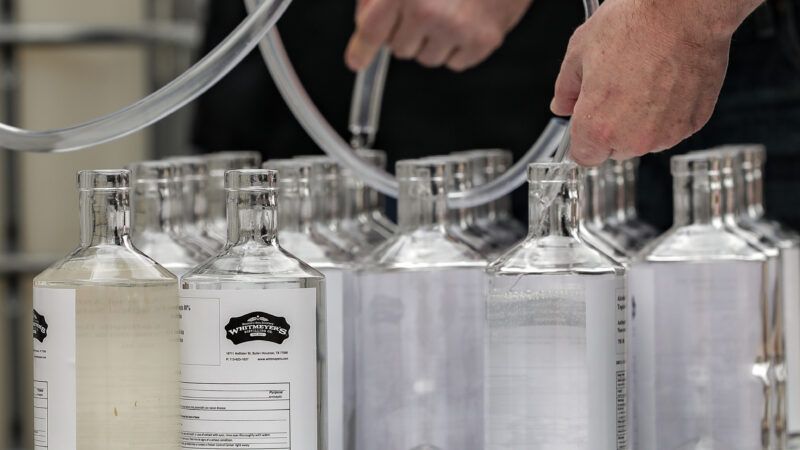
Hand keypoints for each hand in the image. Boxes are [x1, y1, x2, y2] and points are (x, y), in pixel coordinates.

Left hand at [346, 0, 532, 71]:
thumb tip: (365, 19)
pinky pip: (455, 63)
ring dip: (432, 42)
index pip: (372, 30)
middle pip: (399, 49)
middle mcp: (428, 11)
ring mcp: (456, 29)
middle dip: (407, 33)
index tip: (357, 62)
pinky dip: (458, 48)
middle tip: (426, 10)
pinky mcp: (482, 41)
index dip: (361, 50)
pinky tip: (466, 22)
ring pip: (426, 59)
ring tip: (449, 13)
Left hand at [550, 0, 738, 165]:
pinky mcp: (692, 124)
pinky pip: (672, 128)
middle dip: (612, 127)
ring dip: (642, 122)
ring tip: (645, 83)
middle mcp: (634, 139)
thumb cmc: (636, 26)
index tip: (586, 125)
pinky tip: (667, 83)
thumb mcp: (580, 51)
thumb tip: (562, 105)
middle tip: (618, 91)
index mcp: (598, 127)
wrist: (685, 12)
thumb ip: (565, 88)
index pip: (584, 156)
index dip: (583, 138)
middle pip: (615, 149)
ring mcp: (666, 134)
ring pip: (645, 140)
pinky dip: (668, 113)